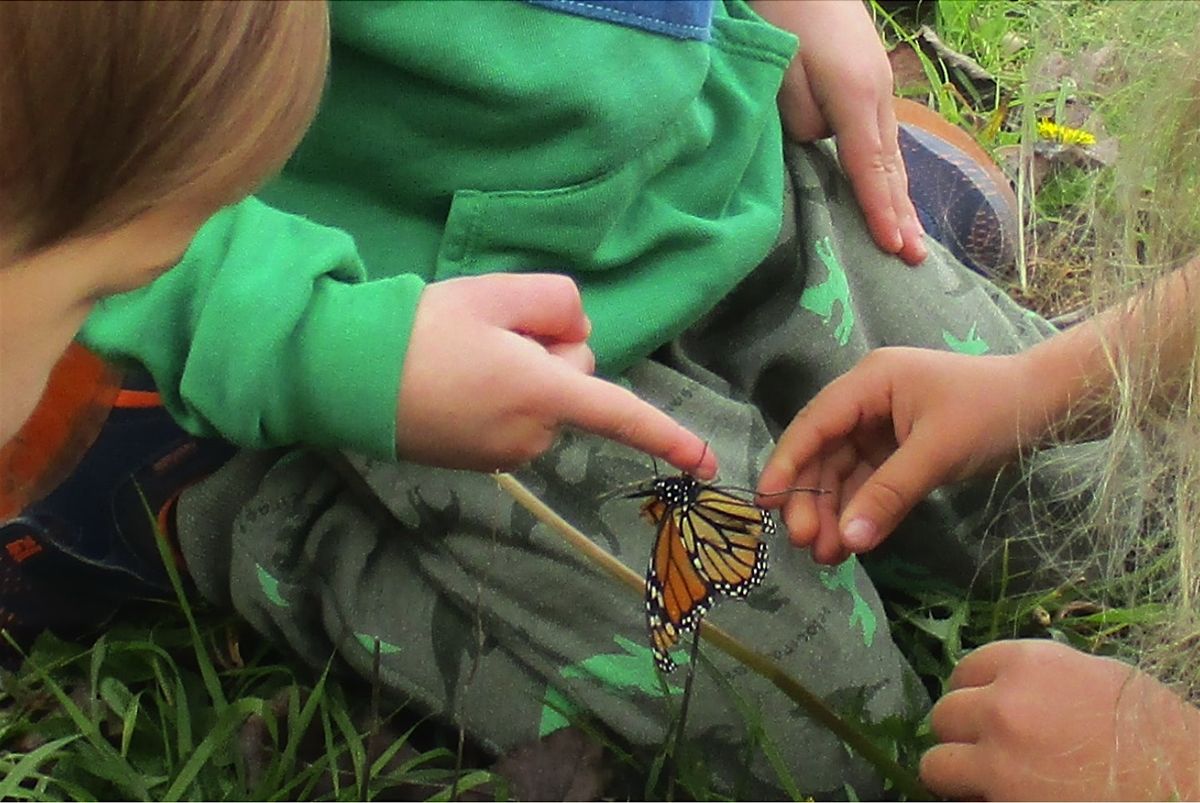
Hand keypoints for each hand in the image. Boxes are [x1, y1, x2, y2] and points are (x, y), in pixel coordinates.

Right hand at [396, 274, 716, 475]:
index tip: (709, 466)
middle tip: (489, 334)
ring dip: (523, 376)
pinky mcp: (482, 462)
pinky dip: (502, 398)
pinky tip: (457, 380)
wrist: (348, 376)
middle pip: (574, 382)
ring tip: (463, 358)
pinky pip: (517, 419)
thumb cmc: (423, 330)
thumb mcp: (496, 294)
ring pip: (545, 401)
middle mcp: (533, 435)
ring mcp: (507, 455)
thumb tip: (577, 334)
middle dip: (550, 355)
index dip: (669, 438)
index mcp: (543, 394)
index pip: (621, 415)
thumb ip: (558, 303)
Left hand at [750, 0, 925, 264]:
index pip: (870, 168)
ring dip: (902, 197)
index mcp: (857, 98)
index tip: (894, 247)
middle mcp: (878, 96)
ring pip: (892, 153)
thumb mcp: (784, 71)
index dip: (881, 211)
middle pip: (892, 166)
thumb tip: (820, 144)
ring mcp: (880, 87)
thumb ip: (801, 117)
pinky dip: (890, 170)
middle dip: (904, 215)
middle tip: (917, 259)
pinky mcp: (872, 81)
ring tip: (913, 236)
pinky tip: (893, 189)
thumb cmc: (788, 16)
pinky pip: (884, 138)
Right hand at [756, 348, 1043, 563]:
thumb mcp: (936, 452)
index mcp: (870, 382)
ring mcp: (882, 426)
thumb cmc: (990, 413)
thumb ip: (889, 495)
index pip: (815, 424)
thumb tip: (849, 540)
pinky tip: (852, 542)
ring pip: (843, 473)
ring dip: (834, 512)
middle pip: (824, 452)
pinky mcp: (899, 450)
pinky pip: (869, 483)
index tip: (767, 502)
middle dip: (812, 498)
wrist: (1046, 407)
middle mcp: (868, 401)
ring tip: (827, 555)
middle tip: (805, 543)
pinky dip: (860, 511)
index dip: (788, 463)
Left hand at [922, 640, 1199, 799]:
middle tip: (985, 750)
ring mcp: (998, 762)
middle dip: (962, 733)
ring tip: (984, 783)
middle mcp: (1003, 707)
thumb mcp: (1097, 677)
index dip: (973, 691)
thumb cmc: (1153, 732)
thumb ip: (1041, 678)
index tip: (980, 708)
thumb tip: (1007, 685)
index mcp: (1027, 665)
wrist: (1189, 786)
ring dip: (956, 773)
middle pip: (945, 715)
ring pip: (936, 764)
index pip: (966, 669)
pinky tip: (1007, 801)